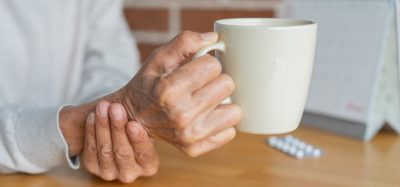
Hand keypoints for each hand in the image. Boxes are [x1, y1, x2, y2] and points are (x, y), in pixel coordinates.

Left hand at [82, 101, 158, 182]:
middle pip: (123, 152)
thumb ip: (149, 120)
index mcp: (148, 166)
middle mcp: (130, 173)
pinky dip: (91, 131)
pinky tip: (93, 116)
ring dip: (103, 126)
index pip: (145, 155)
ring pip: (105, 150)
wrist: (115, 133)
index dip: (138, 140)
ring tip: (103, 107)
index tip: (133, 124)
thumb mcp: (146, 126)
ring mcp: (109, 172)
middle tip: (116, 108)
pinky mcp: (93, 167)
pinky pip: (90, 149)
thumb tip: (164, 99)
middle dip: (118, 128)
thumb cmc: (135, 126)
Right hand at [120, 31, 241, 156]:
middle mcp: (180, 115)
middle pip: (227, 85)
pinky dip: (220, 123)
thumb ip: (185, 42)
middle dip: (216, 80)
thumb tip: (213, 39)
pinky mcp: (195, 148)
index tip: (196, 69)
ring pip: (235, 111)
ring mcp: (189, 135)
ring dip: (222, 103)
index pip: (213, 65)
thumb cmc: (149, 84)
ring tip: (206, 101)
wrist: (134, 116)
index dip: (206, 63)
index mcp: (169, 90)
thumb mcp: (159, 57)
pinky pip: (230, 132)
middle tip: (201, 85)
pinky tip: (205, 117)